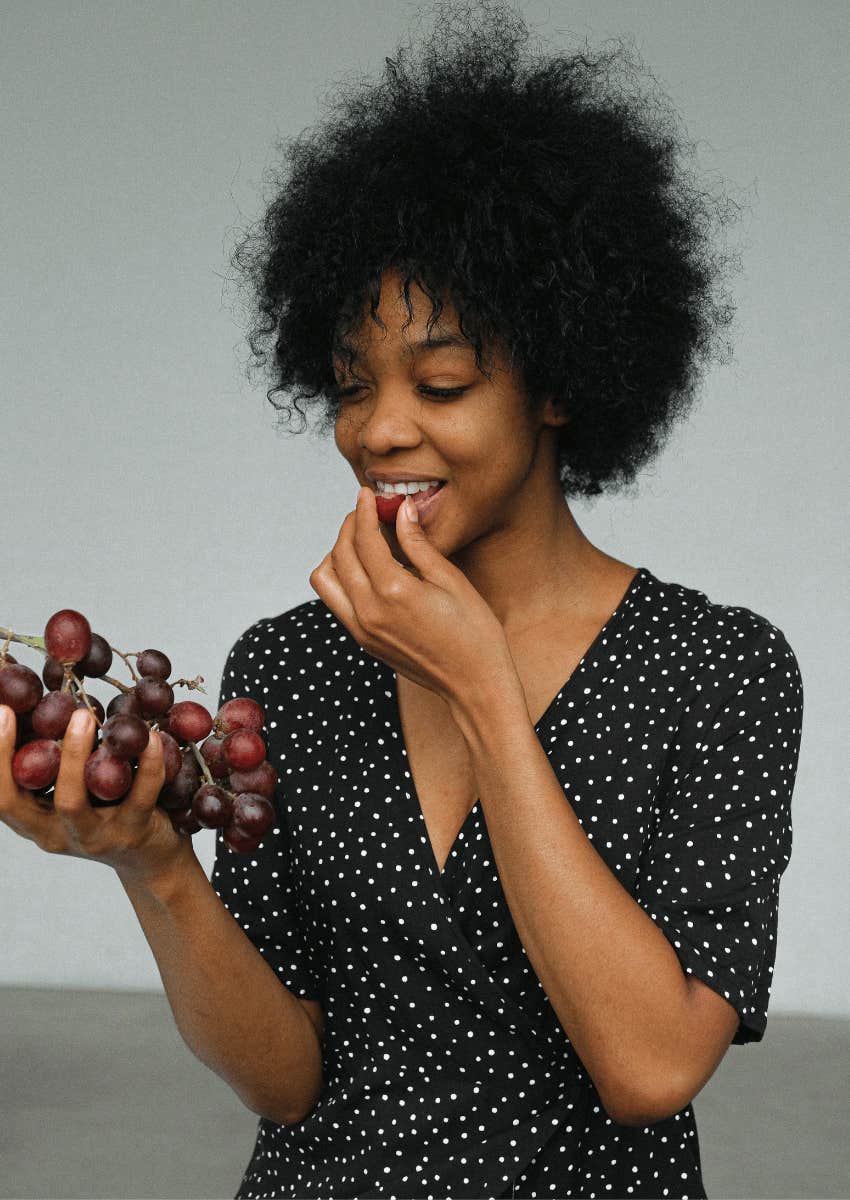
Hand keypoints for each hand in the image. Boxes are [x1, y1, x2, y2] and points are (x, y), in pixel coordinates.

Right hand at [0, 705, 195, 890]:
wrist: (155, 859)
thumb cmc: (111, 812)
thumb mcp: (78, 792)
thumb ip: (60, 763)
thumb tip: (47, 704)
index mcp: (37, 822)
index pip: (1, 796)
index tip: (1, 712)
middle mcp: (58, 833)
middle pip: (18, 803)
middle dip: (9, 756)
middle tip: (13, 712)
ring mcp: (95, 837)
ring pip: (72, 801)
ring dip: (74, 755)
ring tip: (84, 715)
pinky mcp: (133, 833)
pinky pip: (138, 796)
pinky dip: (147, 763)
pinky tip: (151, 736)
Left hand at [308, 486, 518, 709]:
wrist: (475, 685)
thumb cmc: (474, 633)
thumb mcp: (451, 580)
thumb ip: (419, 543)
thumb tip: (401, 510)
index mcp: (393, 592)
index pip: (364, 538)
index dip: (363, 510)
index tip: (366, 493)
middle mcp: (368, 612)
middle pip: (339, 554)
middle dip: (348, 527)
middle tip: (365, 513)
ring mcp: (361, 630)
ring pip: (325, 579)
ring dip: (337, 554)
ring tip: (362, 542)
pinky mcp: (363, 641)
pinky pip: (336, 602)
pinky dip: (342, 578)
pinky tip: (367, 570)